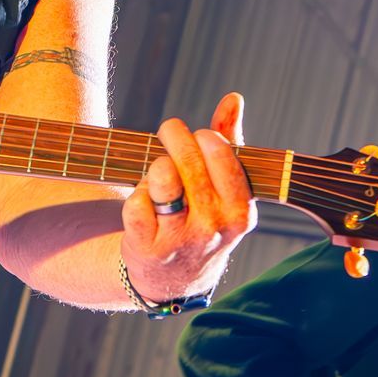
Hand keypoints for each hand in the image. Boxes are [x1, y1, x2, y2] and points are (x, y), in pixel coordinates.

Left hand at [120, 92, 254, 303]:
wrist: (176, 278)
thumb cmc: (203, 218)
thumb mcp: (226, 190)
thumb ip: (231, 140)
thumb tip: (233, 98)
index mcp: (241, 212)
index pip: (221, 155)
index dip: (204, 137)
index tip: (197, 136)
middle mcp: (214, 227)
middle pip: (188, 161)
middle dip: (174, 136)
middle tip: (168, 132)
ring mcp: (181, 239)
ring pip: (162, 178)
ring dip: (156, 167)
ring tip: (159, 173)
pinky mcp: (147, 246)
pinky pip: (136, 202)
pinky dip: (136, 194)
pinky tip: (145, 201)